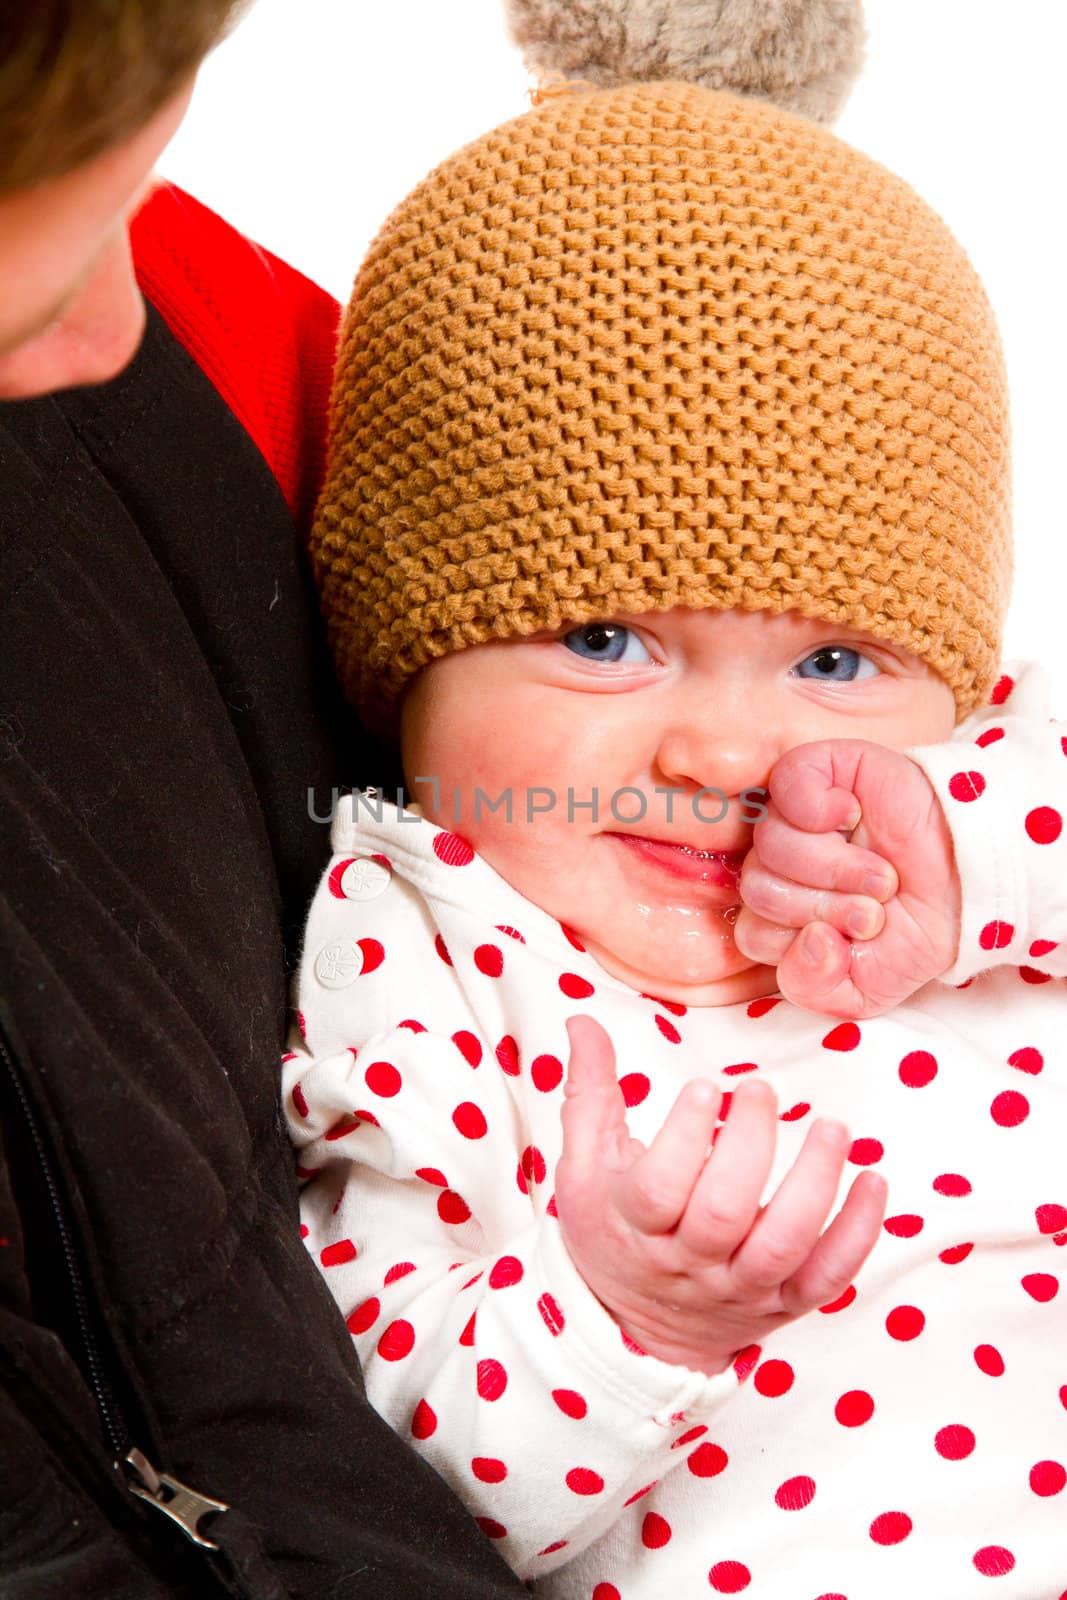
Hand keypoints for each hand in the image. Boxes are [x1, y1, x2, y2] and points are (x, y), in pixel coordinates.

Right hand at [554, 1017, 885, 1375]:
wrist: (634, 1329)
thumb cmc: (612, 1232)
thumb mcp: (584, 1167)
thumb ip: (590, 1093)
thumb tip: (584, 1021)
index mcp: (636, 1226)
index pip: (658, 1189)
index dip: (683, 1138)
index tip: (705, 1087)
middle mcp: (689, 1262)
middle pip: (722, 1214)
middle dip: (749, 1148)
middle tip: (762, 1090)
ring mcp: (739, 1287)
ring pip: (781, 1245)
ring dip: (813, 1185)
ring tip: (832, 1128)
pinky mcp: (782, 1303)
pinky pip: (827, 1278)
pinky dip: (857, 1234)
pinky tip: (873, 1182)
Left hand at [735, 740, 960, 1017]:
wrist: (971, 883)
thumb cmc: (915, 930)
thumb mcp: (866, 989)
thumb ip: (815, 988)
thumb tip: (809, 941)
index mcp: (783, 913)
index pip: (753, 932)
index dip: (802, 945)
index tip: (856, 942)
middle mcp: (782, 865)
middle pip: (759, 888)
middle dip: (823, 907)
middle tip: (874, 909)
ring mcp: (794, 816)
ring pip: (771, 843)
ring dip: (835, 866)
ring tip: (881, 874)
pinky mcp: (818, 769)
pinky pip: (785, 783)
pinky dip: (818, 807)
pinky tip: (853, 817)